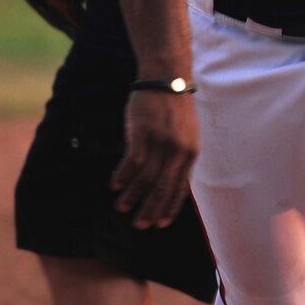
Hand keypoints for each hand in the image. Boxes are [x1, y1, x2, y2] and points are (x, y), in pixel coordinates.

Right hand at [111, 88, 198, 228]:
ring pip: (145, 178)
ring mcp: (160, 142)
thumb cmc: (174, 108)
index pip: (180, 188)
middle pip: (162, 188)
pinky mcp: (143, 133)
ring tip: (122, 209)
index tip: (160, 224)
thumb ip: (180, 156)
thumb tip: (172, 180)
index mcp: (190, 153)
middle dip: (150, 209)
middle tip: (139, 225)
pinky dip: (123, 177)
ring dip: (133, 196)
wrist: (167, 78)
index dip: (169, 207)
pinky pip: (132, 162)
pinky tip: (115, 186)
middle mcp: (177, 151)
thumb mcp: (186, 134)